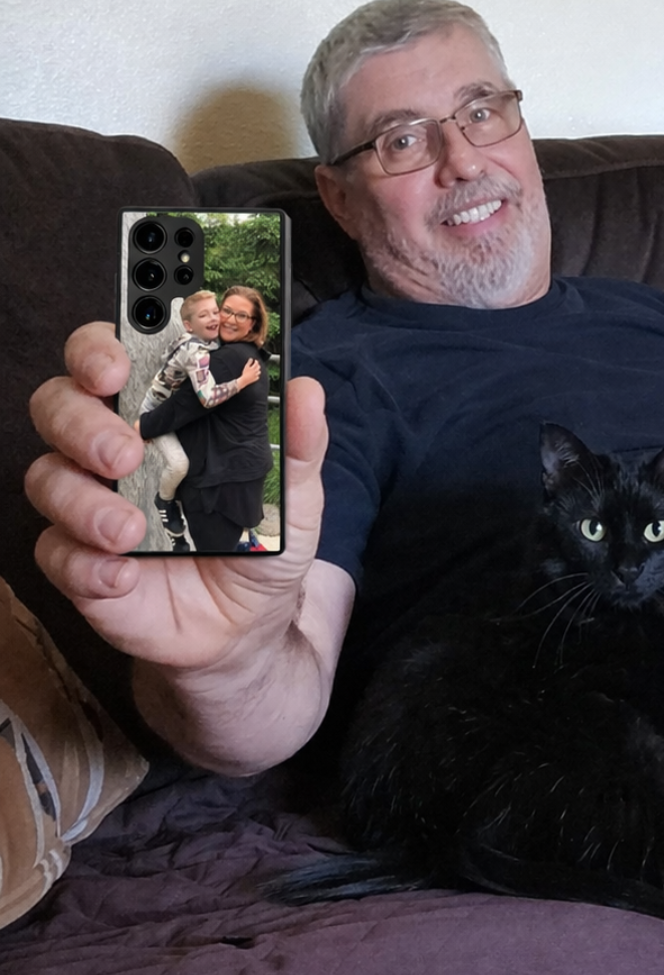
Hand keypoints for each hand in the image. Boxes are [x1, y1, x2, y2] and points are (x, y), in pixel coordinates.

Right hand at [26, 321, 326, 676]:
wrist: (247, 625)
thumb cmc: (260, 542)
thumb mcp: (295, 496)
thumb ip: (299, 444)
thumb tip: (306, 389)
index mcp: (163, 418)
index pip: (111, 360)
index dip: (97, 350)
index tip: (115, 364)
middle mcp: (114, 451)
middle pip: (59, 406)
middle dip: (81, 422)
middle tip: (125, 453)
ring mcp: (91, 506)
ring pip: (45, 477)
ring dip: (82, 501)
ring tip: (130, 530)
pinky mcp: (81, 564)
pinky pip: (55, 553)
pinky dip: (84, 564)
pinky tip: (123, 576)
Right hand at [238, 356, 261, 389]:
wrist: (244, 380)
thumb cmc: (245, 373)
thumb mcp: (246, 367)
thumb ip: (249, 362)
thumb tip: (251, 358)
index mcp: (253, 368)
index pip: (256, 363)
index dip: (256, 361)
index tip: (255, 360)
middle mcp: (256, 371)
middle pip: (259, 367)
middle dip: (258, 365)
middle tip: (256, 364)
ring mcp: (256, 375)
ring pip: (259, 372)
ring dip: (258, 370)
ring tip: (256, 369)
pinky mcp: (255, 379)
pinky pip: (258, 376)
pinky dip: (257, 375)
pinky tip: (255, 375)